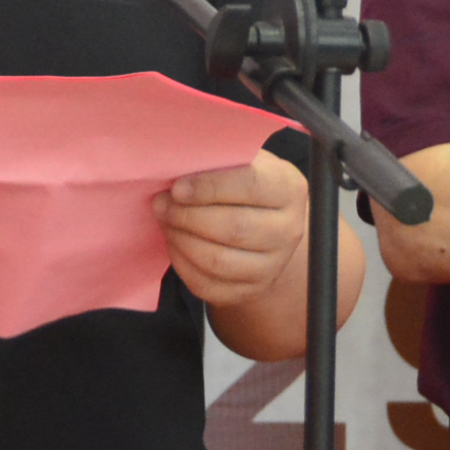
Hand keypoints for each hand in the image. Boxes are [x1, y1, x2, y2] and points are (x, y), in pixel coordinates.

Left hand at [153, 149, 306, 306]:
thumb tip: (178, 165)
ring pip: (219, 261)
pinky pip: (210, 286)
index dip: (210, 187)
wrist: (265, 219)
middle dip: (188, 216)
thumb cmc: (242, 179)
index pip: (251, 186)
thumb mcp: (239, 159)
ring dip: (182, 240)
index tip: (177, 187)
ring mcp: (273, 265)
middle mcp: (288, 230)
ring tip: (165, 221)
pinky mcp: (252, 290)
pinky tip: (174, 243)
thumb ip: (216, 159)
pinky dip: (184, 265)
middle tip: (161, 204)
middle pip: (234, 228)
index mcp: (288, 187)